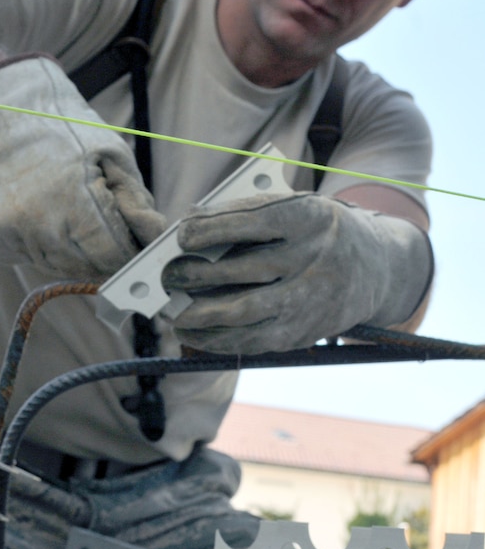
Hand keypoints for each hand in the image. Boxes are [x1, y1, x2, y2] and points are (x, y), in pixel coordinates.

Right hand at [0, 55, 165, 278]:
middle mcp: (42, 222)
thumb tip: (158, 238)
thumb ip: (137, 201)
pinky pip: (35, 261)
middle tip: (105, 226)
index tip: (132, 241)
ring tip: (75, 217)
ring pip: (62, 268)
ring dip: (77, 254)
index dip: (128, 252)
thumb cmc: (71, 134)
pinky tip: (49, 219)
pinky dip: (48, 249)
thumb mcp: (114, 156)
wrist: (11, 120)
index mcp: (75, 200)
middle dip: (104, 255)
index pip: (112, 255)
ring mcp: (16, 233)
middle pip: (89, 267)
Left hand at [161, 192, 432, 353]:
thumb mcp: (296, 208)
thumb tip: (191, 227)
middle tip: (170, 276)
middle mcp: (314, 258)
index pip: (255, 221)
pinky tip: (195, 334)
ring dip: (201, 314)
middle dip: (198, 274)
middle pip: (245, 269)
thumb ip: (250, 213)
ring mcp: (311, 299)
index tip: (183, 235)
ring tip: (175, 312)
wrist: (377, 267)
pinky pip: (254, 341)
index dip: (213, 229)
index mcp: (310, 217)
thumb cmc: (318, 231)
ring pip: (246, 312)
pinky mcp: (305, 332)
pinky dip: (217, 340)